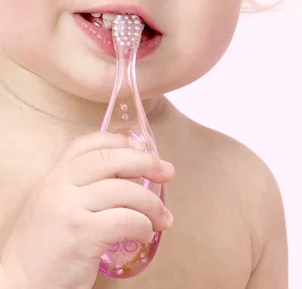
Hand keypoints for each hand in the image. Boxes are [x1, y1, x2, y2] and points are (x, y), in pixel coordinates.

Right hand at [0, 132, 174, 288]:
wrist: (18, 285)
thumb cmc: (44, 250)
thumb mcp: (55, 207)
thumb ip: (81, 188)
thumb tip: (129, 176)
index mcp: (54, 177)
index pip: (86, 144)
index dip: (117, 141)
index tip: (140, 147)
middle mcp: (59, 186)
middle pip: (112, 160)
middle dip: (146, 163)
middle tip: (167, 172)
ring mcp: (69, 208)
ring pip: (126, 191)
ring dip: (152, 204)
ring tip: (163, 218)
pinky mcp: (81, 233)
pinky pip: (126, 219)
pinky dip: (143, 225)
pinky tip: (146, 234)